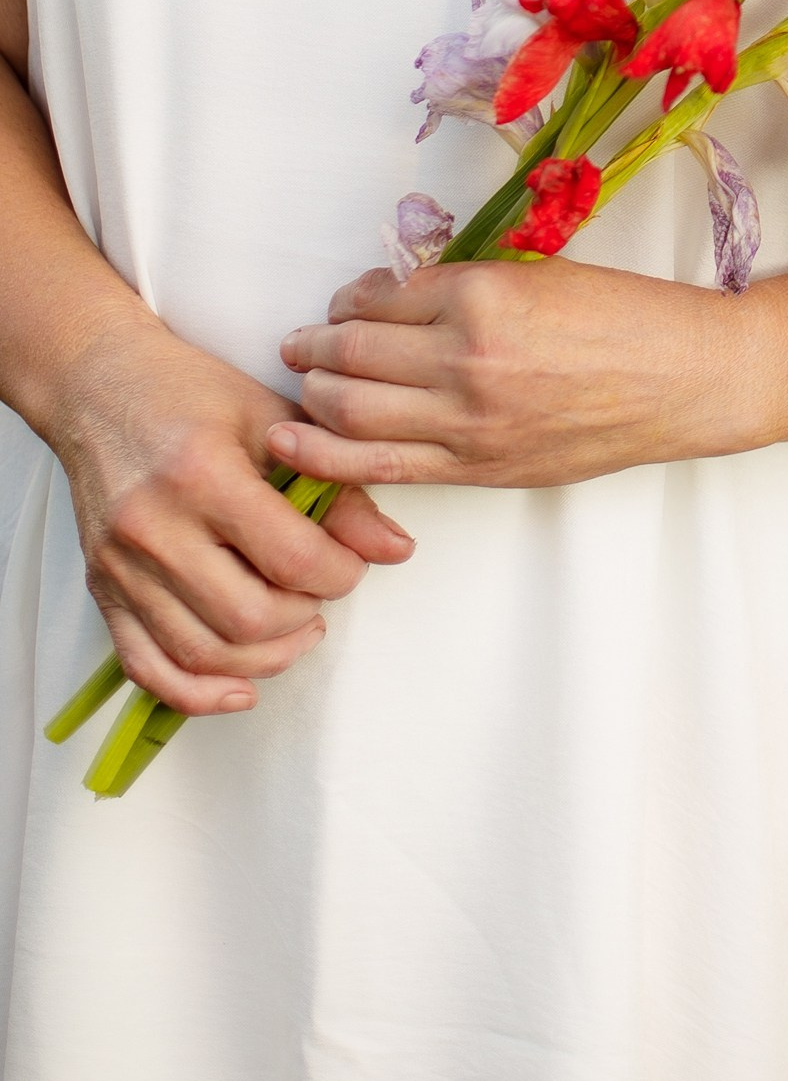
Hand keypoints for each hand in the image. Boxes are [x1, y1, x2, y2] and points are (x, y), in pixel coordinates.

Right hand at [49, 314, 412, 715]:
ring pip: (203, 653)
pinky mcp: (100, 590)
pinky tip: (240, 686)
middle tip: (321, 592)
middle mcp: (153, 527)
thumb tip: (395, 549)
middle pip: (248, 618)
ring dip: (265, 658)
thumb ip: (338, 488)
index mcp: (202, 474)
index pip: (292, 559)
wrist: (99, 386)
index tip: (352, 562)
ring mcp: (120, 566)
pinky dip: (197, 693)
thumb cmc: (190, 393)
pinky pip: (146, 668)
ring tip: (295, 629)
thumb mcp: (276, 420)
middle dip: (304, 617)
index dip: (341, 573)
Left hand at [273, 254, 729, 485]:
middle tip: (299, 344)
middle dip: (314, 347)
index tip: (343, 303)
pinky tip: (295, 443)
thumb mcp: (544, 275)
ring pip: (352, 410)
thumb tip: (400, 298)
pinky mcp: (479, 468)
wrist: (690, 379)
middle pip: (352, 353)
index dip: (348, 300)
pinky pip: (382, 465)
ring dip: (313, 395)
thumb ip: (470, 287)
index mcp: (484, 296)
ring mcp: (469, 421)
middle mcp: (465, 358)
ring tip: (303, 384)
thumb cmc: (630, 317)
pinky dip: (326, 455)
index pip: (380, 297)